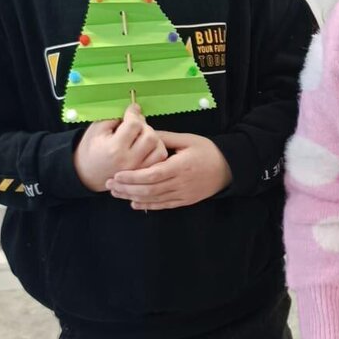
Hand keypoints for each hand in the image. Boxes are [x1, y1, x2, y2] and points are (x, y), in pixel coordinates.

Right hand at [73, 105, 167, 192]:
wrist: (87, 174)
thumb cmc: (91, 149)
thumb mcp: (96, 129)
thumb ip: (114, 117)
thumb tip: (135, 111)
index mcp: (114, 149)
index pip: (134, 125)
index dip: (133, 113)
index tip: (132, 108)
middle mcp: (129, 161)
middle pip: (150, 136)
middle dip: (144, 126)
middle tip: (135, 124)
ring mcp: (138, 170)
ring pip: (159, 148)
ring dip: (153, 137)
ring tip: (140, 135)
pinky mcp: (144, 175)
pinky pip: (160, 159)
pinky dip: (157, 149)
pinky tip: (147, 146)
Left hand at [107, 131, 231, 209]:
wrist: (229, 168)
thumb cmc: (208, 151)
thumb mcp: (188, 139)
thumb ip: (166, 137)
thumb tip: (144, 132)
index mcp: (180, 166)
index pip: (152, 174)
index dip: (132, 176)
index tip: (116, 174)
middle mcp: (180, 183)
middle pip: (149, 189)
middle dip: (127, 188)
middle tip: (109, 185)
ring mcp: (183, 194)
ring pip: (154, 199)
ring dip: (133, 197)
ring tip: (116, 193)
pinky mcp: (185, 201)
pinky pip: (163, 205)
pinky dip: (148, 206)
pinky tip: (134, 203)